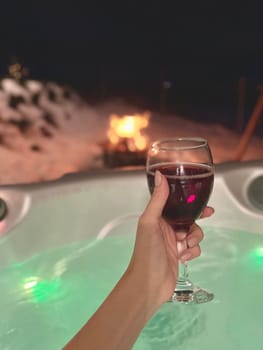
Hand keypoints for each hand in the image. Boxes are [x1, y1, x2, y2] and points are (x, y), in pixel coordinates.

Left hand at [126, 171, 213, 305]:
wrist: (149, 284)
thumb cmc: (146, 254)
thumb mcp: (150, 222)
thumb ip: (157, 200)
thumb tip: (160, 176)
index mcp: (156, 217)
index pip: (175, 202)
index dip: (188, 198)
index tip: (199, 195)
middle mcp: (165, 227)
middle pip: (188, 216)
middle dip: (198, 217)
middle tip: (209, 214)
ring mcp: (173, 241)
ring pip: (193, 232)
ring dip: (194, 237)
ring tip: (185, 245)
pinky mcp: (180, 254)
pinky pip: (194, 247)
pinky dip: (193, 251)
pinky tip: (183, 257)